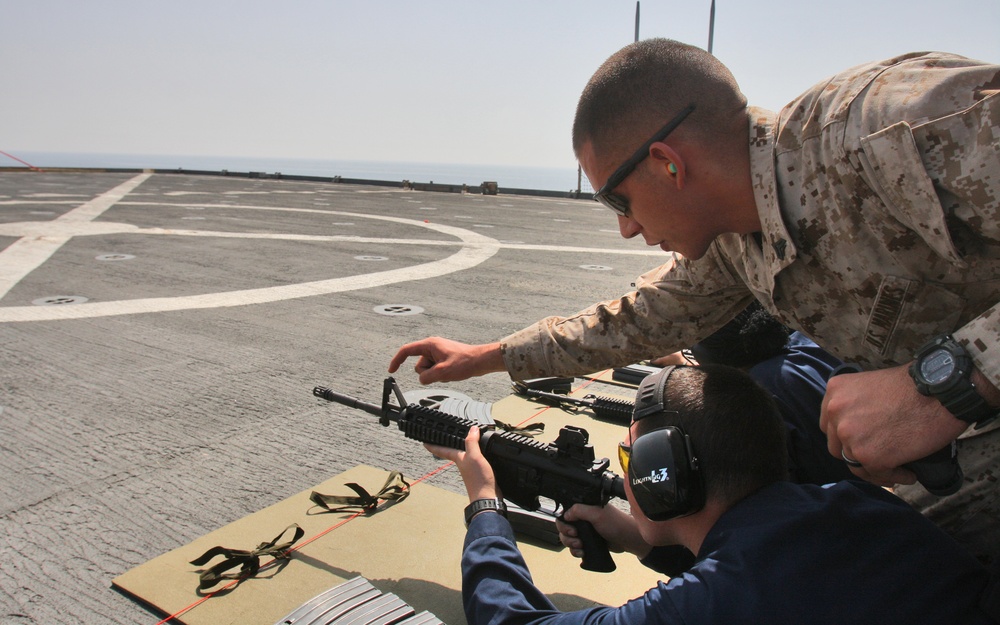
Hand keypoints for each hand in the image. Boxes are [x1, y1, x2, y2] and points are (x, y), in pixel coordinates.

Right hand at [388, 337, 505, 384]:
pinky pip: (435, 370)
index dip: (397, 360)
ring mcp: (438, 353)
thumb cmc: (465, 362)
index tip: (392, 370)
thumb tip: (422, 379)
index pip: (406, 351)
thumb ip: (427, 377)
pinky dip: (441, 374)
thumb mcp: (443, 372)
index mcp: (430, 344)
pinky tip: (452, 372)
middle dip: (427, 372)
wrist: (480, 361)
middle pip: (418, 365)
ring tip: (449, 372)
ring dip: (435, 374)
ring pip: (427, 369)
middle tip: (443, 372)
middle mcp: (432, 347)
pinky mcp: (443, 359)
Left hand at [423, 427, 498, 501]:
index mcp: (458, 458)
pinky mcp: (479, 471)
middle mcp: (462, 463)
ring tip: (458, 442)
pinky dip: (474, 453)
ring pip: (463, 455)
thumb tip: (472, 429)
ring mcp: (470, 467)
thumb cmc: (477, 480)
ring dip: (461, 448)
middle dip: (446, 446)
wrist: (487, 497)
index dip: (433, 445)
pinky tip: (478, 452)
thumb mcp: (474, 457)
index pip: (442, 450)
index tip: (424, 442)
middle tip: (441, 440)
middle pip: (451, 452)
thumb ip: (472, 442)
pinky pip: (474, 459)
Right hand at [556, 504, 651, 559]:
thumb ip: (580, 511)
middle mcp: (583, 519)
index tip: (572, 530)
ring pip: (568, 539)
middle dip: (567, 536)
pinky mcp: (588, 542)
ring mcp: (585, 532)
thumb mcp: (597, 514)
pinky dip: (575, 551)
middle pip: (564, 528)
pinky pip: (575, 548)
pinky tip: (582, 553)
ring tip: (580, 547)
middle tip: (577, 539)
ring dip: (571, 545)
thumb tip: (566, 514)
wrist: (628, 540)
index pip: (565, 514)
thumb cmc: (616, 524)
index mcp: (584, 509)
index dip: (564, 523)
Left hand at [820, 364, 967, 485]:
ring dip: (874, 468)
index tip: (860, 441)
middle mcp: (836, 413)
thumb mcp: (871, 385)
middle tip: (877, 456)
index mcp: (835, 392)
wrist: (941, 392)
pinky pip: (877, 474)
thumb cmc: (915, 386)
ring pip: (855, 463)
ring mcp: (850, 435)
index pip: (829, 424)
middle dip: (855, 453)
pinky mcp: (869, 456)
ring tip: (895, 468)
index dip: (844, 436)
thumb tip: (859, 428)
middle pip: (837, 446)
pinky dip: (893, 477)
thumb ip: (856, 405)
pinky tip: (908, 474)